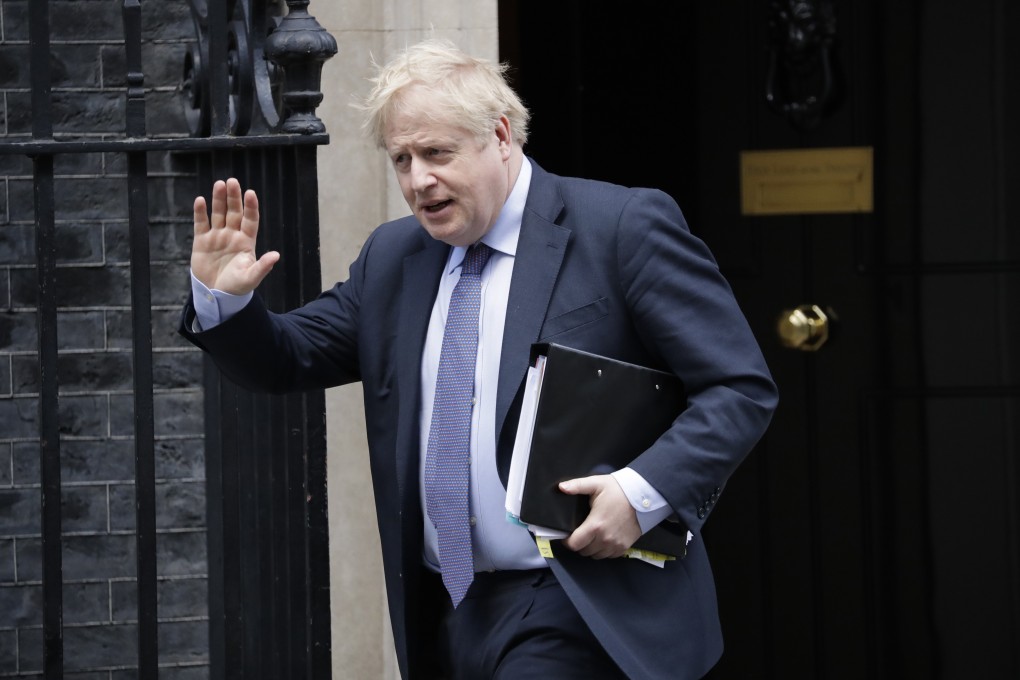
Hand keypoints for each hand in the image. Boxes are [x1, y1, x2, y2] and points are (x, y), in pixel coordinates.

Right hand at [192, 178, 278, 294]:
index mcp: (247, 241)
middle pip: (234, 212)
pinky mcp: (202, 241)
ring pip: (218, 213)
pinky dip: (200, 212)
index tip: (250, 193)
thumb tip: (276, 255)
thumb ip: (262, 266)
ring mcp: (217, 236)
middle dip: (234, 197)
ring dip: (218, 199)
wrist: (216, 295)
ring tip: (219, 184)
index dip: (250, 207)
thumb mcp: (251, 278)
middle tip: (232, 181)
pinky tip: (200, 200)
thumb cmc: (237, 287)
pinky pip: (201, 223)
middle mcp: (233, 235)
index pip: (250, 220)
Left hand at [558, 475, 641, 558]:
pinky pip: (609, 555)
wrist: (643, 495)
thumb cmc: (618, 489)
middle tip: (580, 533)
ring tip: (592, 536)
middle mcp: (605, 538)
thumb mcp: (596, 484)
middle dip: (579, 544)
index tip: (567, 536)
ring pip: (596, 555)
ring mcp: (616, 544)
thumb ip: (577, 486)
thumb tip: (561, 487)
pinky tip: (604, 539)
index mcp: (595, 525)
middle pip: (584, 551)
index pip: (575, 544)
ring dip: (592, 548)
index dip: (567, 541)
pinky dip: (604, 550)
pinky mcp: (625, 546)